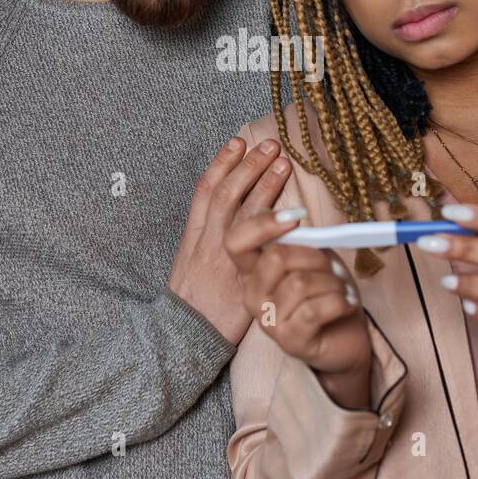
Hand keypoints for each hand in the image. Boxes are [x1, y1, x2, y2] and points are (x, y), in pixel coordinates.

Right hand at [168, 136, 294, 344]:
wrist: (186, 336)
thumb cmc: (191, 303)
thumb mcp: (190, 265)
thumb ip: (206, 241)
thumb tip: (226, 221)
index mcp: (192, 235)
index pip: (205, 190)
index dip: (221, 163)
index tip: (237, 142)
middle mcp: (207, 240)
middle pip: (227, 192)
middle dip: (248, 165)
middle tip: (269, 144)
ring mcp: (223, 256)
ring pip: (243, 211)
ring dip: (264, 184)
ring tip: (283, 163)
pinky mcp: (241, 274)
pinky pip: (257, 245)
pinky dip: (273, 224)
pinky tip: (292, 212)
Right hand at [224, 207, 371, 408]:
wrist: (346, 338)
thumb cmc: (327, 293)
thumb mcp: (314, 259)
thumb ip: (298, 241)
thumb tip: (292, 219)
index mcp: (254, 271)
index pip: (236, 242)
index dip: (262, 224)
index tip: (296, 218)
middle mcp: (253, 296)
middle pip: (275, 257)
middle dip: (314, 256)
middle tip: (331, 267)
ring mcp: (268, 321)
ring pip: (300, 283)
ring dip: (333, 283)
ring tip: (341, 290)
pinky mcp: (289, 341)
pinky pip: (315, 309)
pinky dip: (340, 302)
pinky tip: (346, 305)